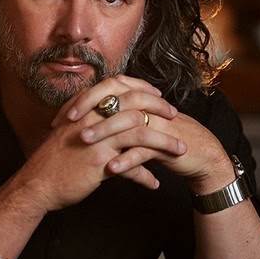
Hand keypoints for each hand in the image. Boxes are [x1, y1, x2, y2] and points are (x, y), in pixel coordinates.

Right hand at [14, 76, 185, 211]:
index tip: (157, 95)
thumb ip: (91, 122)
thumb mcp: (70, 132)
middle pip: (135, 104)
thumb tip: (107, 118)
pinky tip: (154, 184)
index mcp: (85, 108)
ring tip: (179, 150)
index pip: (118, 86)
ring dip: (164, 142)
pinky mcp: (100, 162)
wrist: (37, 183)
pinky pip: (131, 166)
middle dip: (159, 108)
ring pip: (140, 133)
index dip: (141, 88)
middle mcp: (92, 118)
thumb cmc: (53, 160)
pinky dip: (145, 176)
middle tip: (175, 116)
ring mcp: (97, 140)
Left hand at [55, 75, 234, 193]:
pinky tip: (111, 168)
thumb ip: (115, 120)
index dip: (81, 100)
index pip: (105, 89)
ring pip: (127, 122)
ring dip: (104, 131)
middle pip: (114, 97)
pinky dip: (127, 159)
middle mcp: (146, 107)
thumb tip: (84, 121)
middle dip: (88, 108)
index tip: (60, 116)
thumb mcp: (136, 127)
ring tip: (83, 142)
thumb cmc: (163, 140)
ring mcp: (157, 123)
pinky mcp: (167, 144)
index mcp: (137, 99)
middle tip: (66, 122)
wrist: (199, 155)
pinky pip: (144, 150)